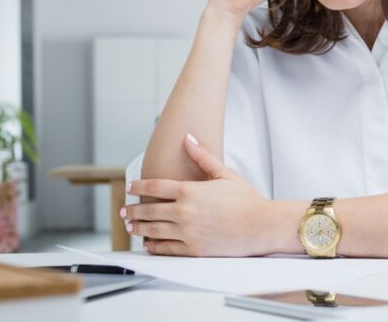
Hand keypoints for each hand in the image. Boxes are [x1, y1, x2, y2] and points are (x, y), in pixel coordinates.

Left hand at [122, 134, 270, 256]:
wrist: (262, 225)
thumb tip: (188, 138)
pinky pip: (166, 249)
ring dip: (138, 229)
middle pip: (148, 211)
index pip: (154, 187)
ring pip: (152, 231)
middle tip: (125, 211)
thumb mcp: (225, 174)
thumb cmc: (247, 200)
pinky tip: (148, 244)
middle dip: (133, 211)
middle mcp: (184, 211)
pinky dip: (153, 246)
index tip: (130, 187)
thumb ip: (202, 156)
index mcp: (190, 191)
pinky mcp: (193, 249)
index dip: (138, 186)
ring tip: (131, 227)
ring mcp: (188, 232)